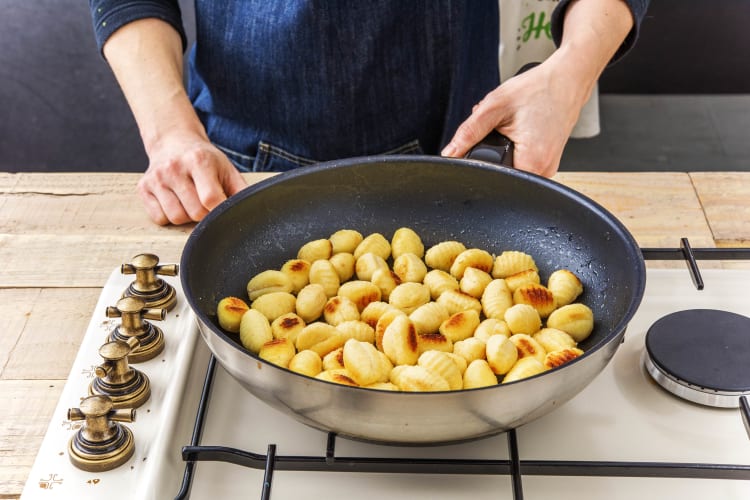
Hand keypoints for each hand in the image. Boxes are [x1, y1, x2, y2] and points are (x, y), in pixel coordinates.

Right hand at [137, 131, 247, 224]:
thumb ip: (240, 190)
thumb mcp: (226, 169)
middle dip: (204, 213)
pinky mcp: (143, 188)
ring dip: (187, 216)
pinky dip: (169, 216)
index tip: (221, 208)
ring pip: (176, 218)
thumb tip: (251, 211)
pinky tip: (175, 201)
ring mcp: (156, 178)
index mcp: (198, 160)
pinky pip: (159, 218)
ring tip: (190, 200)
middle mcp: (174, 168)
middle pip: (194, 212)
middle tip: (205, 201)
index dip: (219, 210)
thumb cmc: (203, 159)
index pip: (211, 199)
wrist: (173, 142)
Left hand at [441, 58, 584, 176]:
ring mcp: (548, 168)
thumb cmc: (538, 89)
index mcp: (532, 162)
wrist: (567, 79)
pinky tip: (519, 132)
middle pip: (503, 174)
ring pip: (512, 168)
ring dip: (502, 151)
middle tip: (500, 130)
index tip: (482, 147)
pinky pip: (523, 163)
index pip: (495, 179)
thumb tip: (450, 153)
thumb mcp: (495, 106)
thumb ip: (469, 132)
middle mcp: (543, 170)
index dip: (480, 166)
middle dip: (490, 154)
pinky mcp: (548, 163)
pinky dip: (514, 149)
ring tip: (511, 129)